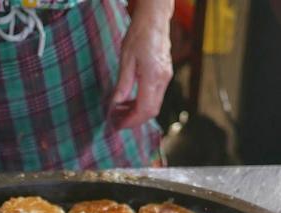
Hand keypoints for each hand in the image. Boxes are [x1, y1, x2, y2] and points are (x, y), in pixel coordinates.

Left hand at [110, 0, 174, 130]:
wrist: (155, 19)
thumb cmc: (140, 34)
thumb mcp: (126, 59)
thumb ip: (122, 85)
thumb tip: (115, 104)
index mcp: (153, 77)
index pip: (144, 110)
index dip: (130, 121)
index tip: (117, 125)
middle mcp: (162, 80)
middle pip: (150, 112)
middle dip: (133, 120)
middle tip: (116, 121)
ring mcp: (165, 78)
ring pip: (153, 105)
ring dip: (136, 112)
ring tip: (118, 111)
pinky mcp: (164, 75)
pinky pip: (154, 96)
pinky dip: (141, 103)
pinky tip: (128, 101)